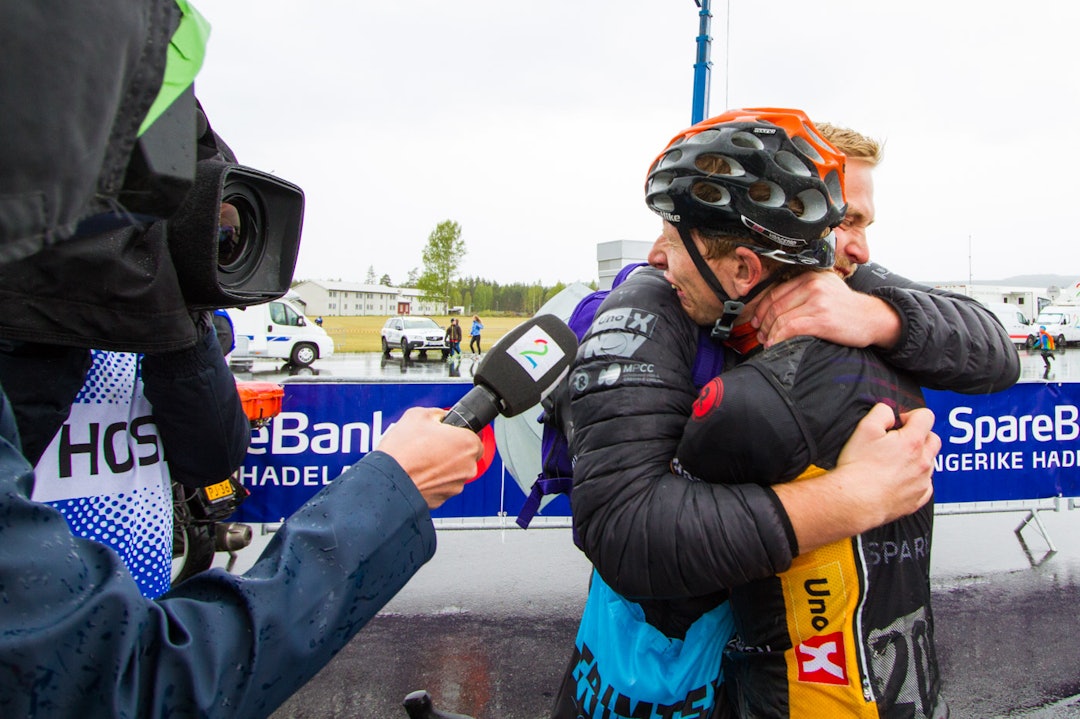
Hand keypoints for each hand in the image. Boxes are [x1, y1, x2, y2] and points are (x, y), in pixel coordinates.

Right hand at [375, 407, 483, 508]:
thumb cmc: (403, 451)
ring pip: (453, 472)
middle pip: (464, 455)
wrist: (387, 481)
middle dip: (449, 450)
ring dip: (441, 466)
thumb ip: (436, 414)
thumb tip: (440, 417)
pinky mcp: (443, 499)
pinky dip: (432, 481)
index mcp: (468, 444)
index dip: (456, 434)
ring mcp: (456, 486)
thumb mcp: (417, 415)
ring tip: (419, 460)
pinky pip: (441, 486)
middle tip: (429, 445)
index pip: (473, 437)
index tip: (444, 434)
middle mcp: (468, 467)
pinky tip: (417, 473)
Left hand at [751, 271, 901, 349]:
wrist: (873, 318)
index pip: (776, 292)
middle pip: (776, 306)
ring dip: (770, 334)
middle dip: (763, 324)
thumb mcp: (825, 290)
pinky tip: (776, 345)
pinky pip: (791, 328)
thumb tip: (773, 308)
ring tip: (767, 343)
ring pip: (781, 318)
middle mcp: (813, 285)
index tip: (757, 321)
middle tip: (760, 336)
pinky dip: (779, 338)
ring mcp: (818, 301)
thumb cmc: (846, 309)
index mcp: (811, 276)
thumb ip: (802, 293)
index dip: (761, 309)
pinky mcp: (822, 318)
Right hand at [834, 403, 938, 525]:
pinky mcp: (919, 498)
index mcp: (912, 441)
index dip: (911, 415)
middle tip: (899, 441)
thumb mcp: (864, 428)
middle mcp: (923, 461)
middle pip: (934, 439)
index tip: (899, 424)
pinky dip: (915, 480)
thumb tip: (889, 413)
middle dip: (919, 436)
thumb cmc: (858, 469)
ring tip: (894, 463)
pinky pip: (925, 485)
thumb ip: (881, 412)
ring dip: (917, 458)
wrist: (855, 500)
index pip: (926, 416)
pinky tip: (897, 480)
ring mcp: (923, 481)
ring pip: (930, 462)